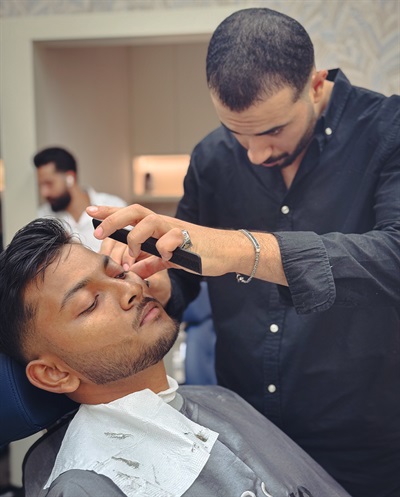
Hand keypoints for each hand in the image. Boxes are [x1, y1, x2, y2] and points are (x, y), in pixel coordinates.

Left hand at [86, 203, 233, 276]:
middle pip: (135, 211)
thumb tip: (132, 271)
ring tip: (130, 256)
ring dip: (135, 238)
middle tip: (98, 231)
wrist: (226, 251)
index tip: (90, 212)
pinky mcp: (190, 239)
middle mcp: (165, 224)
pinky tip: (164, 258)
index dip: (110, 212)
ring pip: (150, 221)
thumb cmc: (198, 253)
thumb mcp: (170, 259)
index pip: (130, 215)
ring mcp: (177, 230)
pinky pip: (172, 239)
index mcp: (158, 227)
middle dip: (114, 219)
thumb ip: (150, 264)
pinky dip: (163, 249)